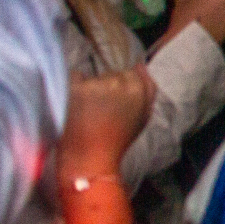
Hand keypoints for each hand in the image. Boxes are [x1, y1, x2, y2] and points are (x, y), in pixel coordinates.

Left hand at [57, 67, 155, 181]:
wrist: (90, 158)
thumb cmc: (117, 139)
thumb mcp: (143, 116)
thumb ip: (149, 89)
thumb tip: (140, 65)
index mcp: (138, 90)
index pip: (131, 73)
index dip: (123, 87)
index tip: (115, 103)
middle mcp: (119, 83)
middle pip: (112, 73)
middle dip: (107, 86)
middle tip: (102, 109)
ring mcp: (96, 85)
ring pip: (95, 76)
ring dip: (91, 88)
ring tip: (89, 110)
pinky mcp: (76, 89)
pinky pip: (76, 76)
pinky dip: (75, 84)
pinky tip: (75, 102)